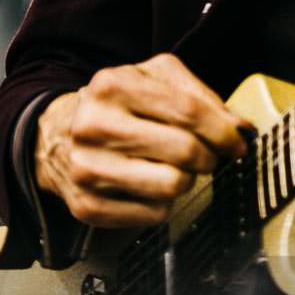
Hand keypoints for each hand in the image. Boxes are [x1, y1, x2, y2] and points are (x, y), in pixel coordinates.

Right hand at [34, 52, 249, 227]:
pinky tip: (151, 184)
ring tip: (175, 167)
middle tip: (206, 155)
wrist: (54, 135)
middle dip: (208, 156)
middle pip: (185, 151)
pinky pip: (152, 215)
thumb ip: (201, 96)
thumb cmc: (116, 104)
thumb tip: (240, 129)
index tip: (238, 142)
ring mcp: (87, 169)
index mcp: (113, 85)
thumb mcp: (154, 78)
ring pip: (172, 186)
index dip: (224, 131)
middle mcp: (95, 126)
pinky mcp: (86, 206)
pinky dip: (163, 203)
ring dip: (187, 180)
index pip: (188, 111)